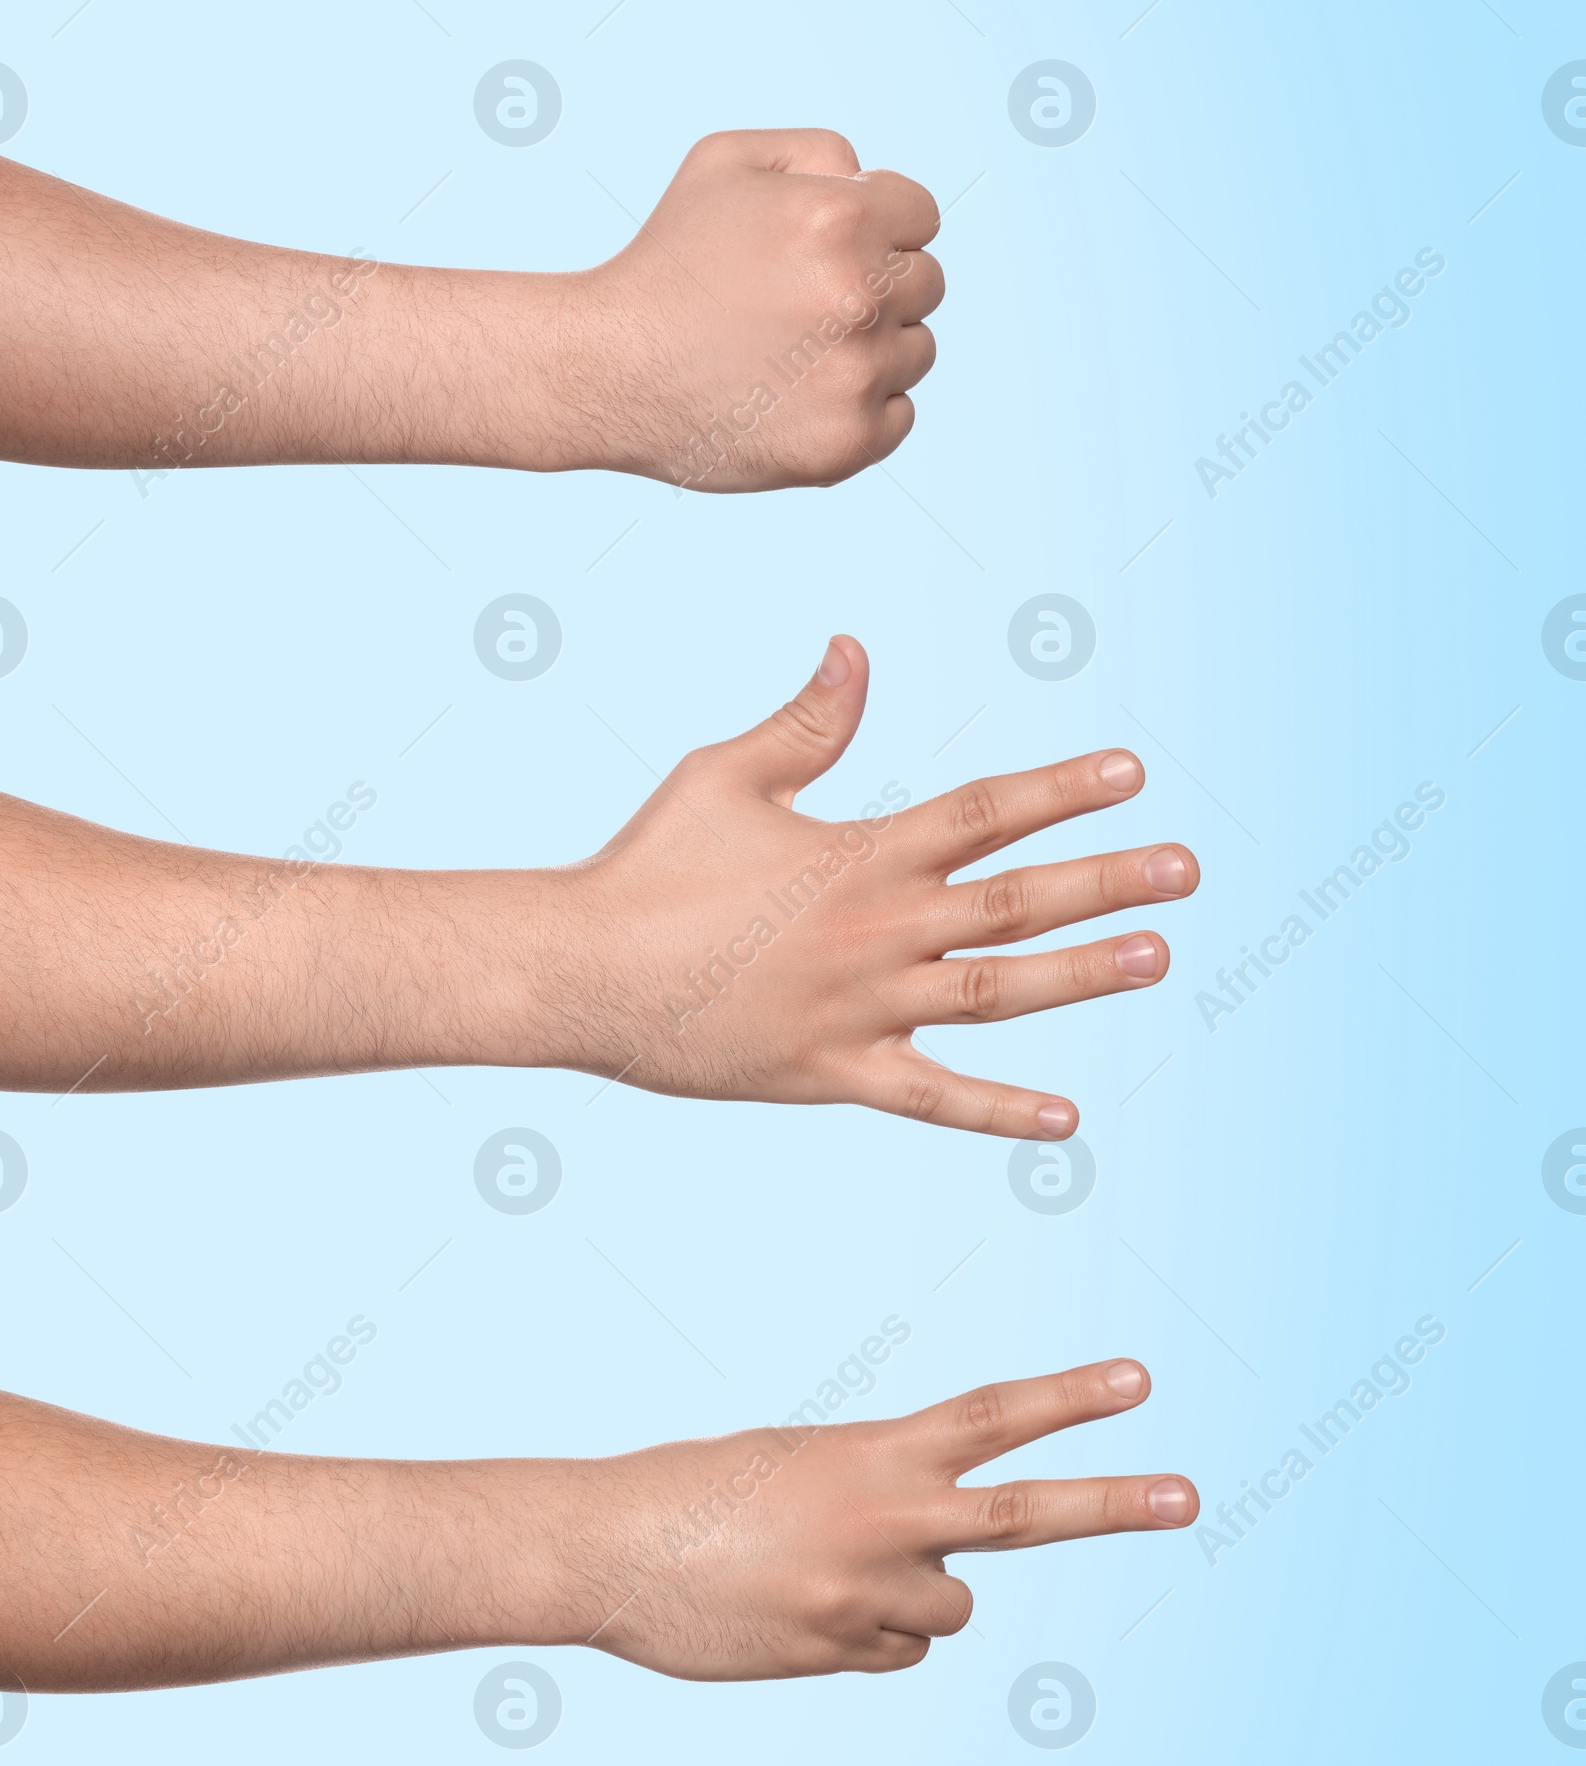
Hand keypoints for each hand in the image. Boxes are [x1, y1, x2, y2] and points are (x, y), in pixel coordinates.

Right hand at [518, 636, 1198, 1136]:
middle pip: (1015, 900)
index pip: (983, 811)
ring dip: (1081, 976)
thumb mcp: (725, 776)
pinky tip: (1066, 1117)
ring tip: (1156, 958)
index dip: (1061, 788)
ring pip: (994, 993)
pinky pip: (932, 1098)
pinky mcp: (833, 1074)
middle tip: (1186, 870)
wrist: (580, 972)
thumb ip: (807, 723)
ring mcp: (862, 1007)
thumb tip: (856, 647)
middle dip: (1107, 880)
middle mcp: (877, 929)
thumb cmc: (647, 866)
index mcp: (860, 853)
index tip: (1132, 772)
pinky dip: (997, 1111)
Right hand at [554, 1358, 1196, 1679]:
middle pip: (1026, 1513)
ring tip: (825, 1567)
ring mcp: (870, 1596)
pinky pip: (896, 1651)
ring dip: (913, 1594)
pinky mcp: (842, 1655)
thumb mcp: (801, 1461)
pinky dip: (867, 1633)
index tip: (1138, 1381)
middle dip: (1113, 1502)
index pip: (992, 1416)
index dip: (1069, 1399)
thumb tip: (943, 1570)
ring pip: (951, 1609)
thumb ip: (882, 1497)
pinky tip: (802, 1608)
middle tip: (1190, 1495)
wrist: (613, 1550)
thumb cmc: (701, 1490)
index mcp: (875, 1453)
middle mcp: (888, 1522)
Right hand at [574, 129, 941, 489]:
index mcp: (840, 218)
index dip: (876, 227)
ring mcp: (856, 377)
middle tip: (803, 305)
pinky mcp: (846, 442)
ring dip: (872, 349)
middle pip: (926, 284)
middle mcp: (857, 298)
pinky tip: (802, 397)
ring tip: (795, 353)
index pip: (922, 216)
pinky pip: (899, 415)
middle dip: (876, 287)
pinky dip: (862, 408)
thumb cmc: (667, 264)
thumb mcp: (726, 163)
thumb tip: (877, 186)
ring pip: (916, 351)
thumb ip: (822, 153)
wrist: (609, 371)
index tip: (825, 251)